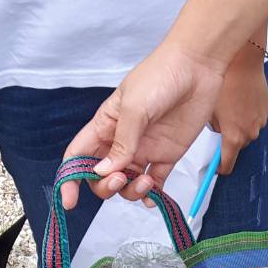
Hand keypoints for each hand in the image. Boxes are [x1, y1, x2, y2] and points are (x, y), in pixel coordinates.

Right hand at [61, 39, 227, 208]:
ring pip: (127, 184)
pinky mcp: (167, 155)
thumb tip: (104, 171)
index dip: (70, 178)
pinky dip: (152, 195)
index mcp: (105, 126)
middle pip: (102, 176)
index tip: (70, 200)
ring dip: (132, 191)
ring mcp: (144, 150)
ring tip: (146, 181)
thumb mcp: (134, 107)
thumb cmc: (160, 76)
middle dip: (106, 186)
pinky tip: (154, 196)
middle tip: (120, 179)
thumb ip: (121, 143)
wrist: (197, 66)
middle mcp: (121, 141)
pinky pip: (155, 184)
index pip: (79, 156)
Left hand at [212, 46, 267, 174]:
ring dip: (241, 125)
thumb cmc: (224, 84)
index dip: (220, 167)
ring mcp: (261, 123)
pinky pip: (256, 119)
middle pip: (238, 146)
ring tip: (233, 106)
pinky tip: (242, 99)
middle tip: (222, 121)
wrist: (244, 62)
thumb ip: (213, 127)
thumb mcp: (210, 109)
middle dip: (230, 138)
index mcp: (234, 138)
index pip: (227, 165)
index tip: (216, 165)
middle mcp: (250, 134)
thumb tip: (218, 130)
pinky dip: (249, 115)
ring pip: (248, 132)